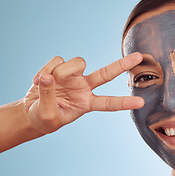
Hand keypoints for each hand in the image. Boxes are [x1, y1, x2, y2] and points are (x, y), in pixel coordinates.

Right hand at [24, 53, 143, 134]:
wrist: (32, 111)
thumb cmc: (44, 118)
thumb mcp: (47, 115)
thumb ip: (48, 97)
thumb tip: (49, 77)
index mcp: (86, 103)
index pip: (108, 103)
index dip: (124, 103)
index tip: (141, 103)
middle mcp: (84, 87)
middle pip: (106, 74)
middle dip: (122, 64)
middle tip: (139, 56)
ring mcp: (73, 76)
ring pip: (77, 62)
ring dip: (60, 71)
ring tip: (44, 83)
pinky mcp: (60, 67)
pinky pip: (57, 60)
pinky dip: (45, 69)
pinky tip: (38, 81)